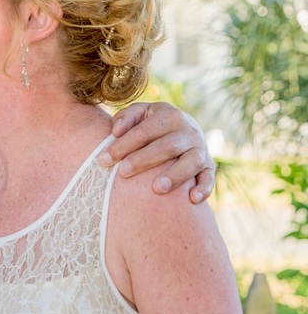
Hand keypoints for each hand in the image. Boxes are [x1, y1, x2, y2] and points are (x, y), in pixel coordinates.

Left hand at [99, 102, 214, 203]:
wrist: (180, 129)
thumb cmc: (151, 124)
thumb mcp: (139, 114)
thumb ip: (126, 118)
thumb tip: (116, 131)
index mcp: (170, 115)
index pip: (144, 132)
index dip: (123, 145)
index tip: (103, 159)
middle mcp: (189, 131)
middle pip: (167, 146)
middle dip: (143, 160)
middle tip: (122, 172)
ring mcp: (201, 149)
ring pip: (191, 162)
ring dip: (175, 175)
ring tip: (156, 188)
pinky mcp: (209, 166)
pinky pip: (210, 178)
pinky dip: (204, 188)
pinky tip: (192, 199)